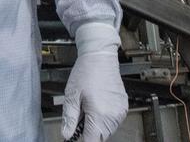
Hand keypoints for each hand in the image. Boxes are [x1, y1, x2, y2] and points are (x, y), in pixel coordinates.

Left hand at [61, 23, 127, 141]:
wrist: (101, 56)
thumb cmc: (86, 71)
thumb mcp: (72, 95)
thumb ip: (69, 118)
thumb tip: (66, 134)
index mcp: (99, 113)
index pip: (92, 141)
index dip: (82, 140)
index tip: (75, 137)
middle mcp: (113, 115)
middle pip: (100, 137)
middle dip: (88, 133)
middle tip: (79, 119)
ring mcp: (120, 111)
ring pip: (107, 130)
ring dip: (97, 127)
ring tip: (88, 109)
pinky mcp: (123, 106)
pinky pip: (113, 121)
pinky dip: (105, 119)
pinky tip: (97, 106)